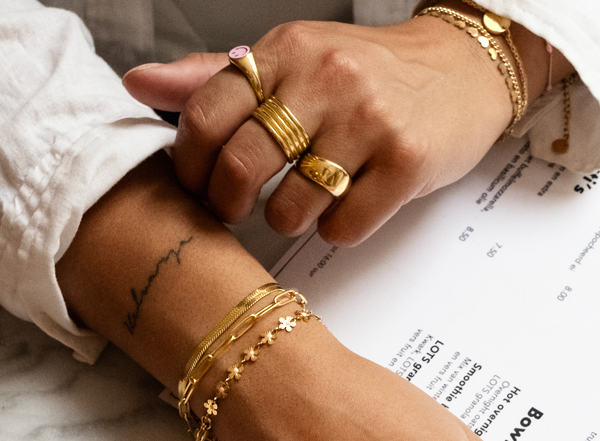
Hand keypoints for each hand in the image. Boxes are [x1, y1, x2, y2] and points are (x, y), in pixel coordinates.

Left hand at [125, 17, 516, 244]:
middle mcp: (326, 78)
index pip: (207, 114)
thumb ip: (215, 78)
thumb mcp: (290, 62)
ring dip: (287, 221)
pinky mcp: (406, 163)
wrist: (459, 73)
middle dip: (228, 204)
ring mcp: (369, 120)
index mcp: (286, 50)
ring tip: (300, 206)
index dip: (190, 166)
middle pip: (242, 165)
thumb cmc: (367, 76)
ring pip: (293, 205)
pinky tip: (345, 209)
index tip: (197, 186)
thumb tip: (139, 84)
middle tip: (236, 212)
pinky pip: (345, 225)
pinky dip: (337, 231)